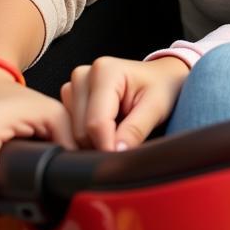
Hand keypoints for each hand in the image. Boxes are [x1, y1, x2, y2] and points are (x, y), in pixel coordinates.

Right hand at [61, 55, 189, 151]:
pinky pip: (68, 130)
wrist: (161, 76)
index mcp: (104, 71)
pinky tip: (107, 129)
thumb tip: (116, 153)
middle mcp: (83, 75)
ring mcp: (73, 86)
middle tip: (126, 141)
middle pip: (81, 131)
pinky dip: (86, 137)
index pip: (95, 123)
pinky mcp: (69, 98)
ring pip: (72, 133)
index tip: (123, 158)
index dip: (108, 147)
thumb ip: (135, 129)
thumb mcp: (156, 107)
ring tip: (119, 130)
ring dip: (93, 142)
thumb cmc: (161, 87)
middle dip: (101, 145)